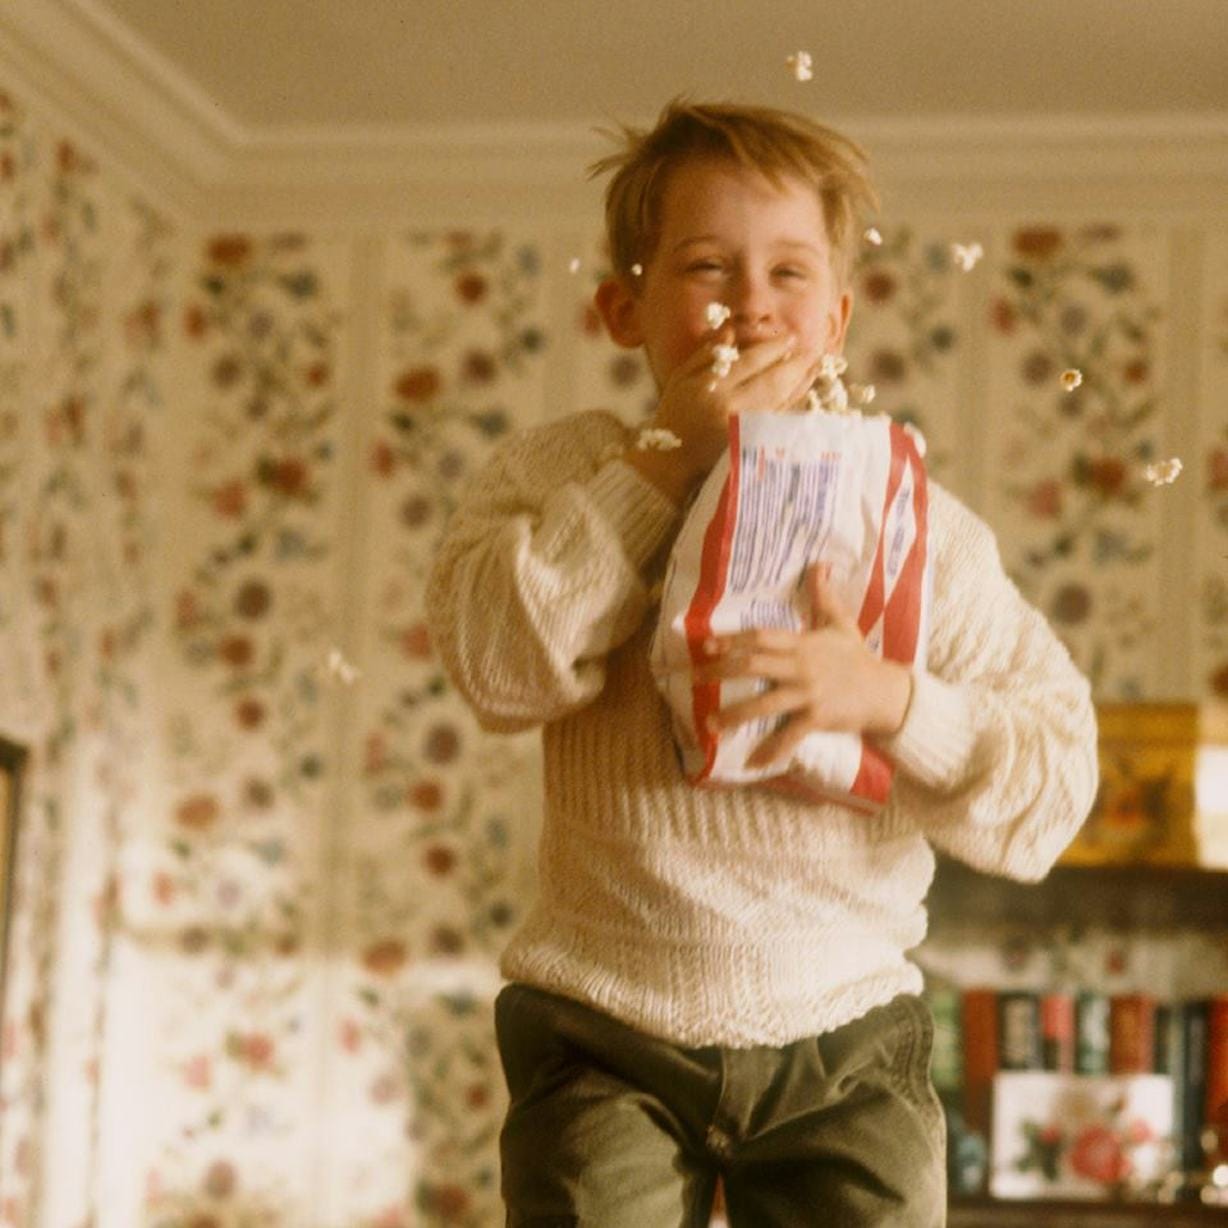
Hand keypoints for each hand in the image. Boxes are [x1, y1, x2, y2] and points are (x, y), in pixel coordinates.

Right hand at [625, 329, 828, 504]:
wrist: (671, 465)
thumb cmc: (675, 417)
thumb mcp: (681, 380)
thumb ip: (706, 354)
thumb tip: (730, 328)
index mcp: (710, 390)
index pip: (750, 362)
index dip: (773, 348)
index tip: (790, 337)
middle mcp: (730, 410)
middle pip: (772, 381)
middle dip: (796, 364)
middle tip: (813, 349)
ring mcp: (744, 431)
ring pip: (781, 401)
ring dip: (802, 382)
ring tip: (816, 365)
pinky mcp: (752, 447)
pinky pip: (778, 419)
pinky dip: (793, 403)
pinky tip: (803, 389)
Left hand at [693, 563, 913, 769]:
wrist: (886, 691)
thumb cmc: (858, 658)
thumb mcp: (841, 623)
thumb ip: (824, 596)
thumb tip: (819, 564)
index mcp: (802, 644)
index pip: (760, 637)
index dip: (731, 639)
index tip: (706, 645)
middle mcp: (801, 666)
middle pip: (753, 665)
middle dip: (720, 671)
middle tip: (694, 679)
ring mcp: (809, 693)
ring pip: (765, 703)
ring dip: (735, 714)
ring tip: (709, 724)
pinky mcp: (819, 717)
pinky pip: (790, 735)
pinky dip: (771, 750)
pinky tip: (752, 763)